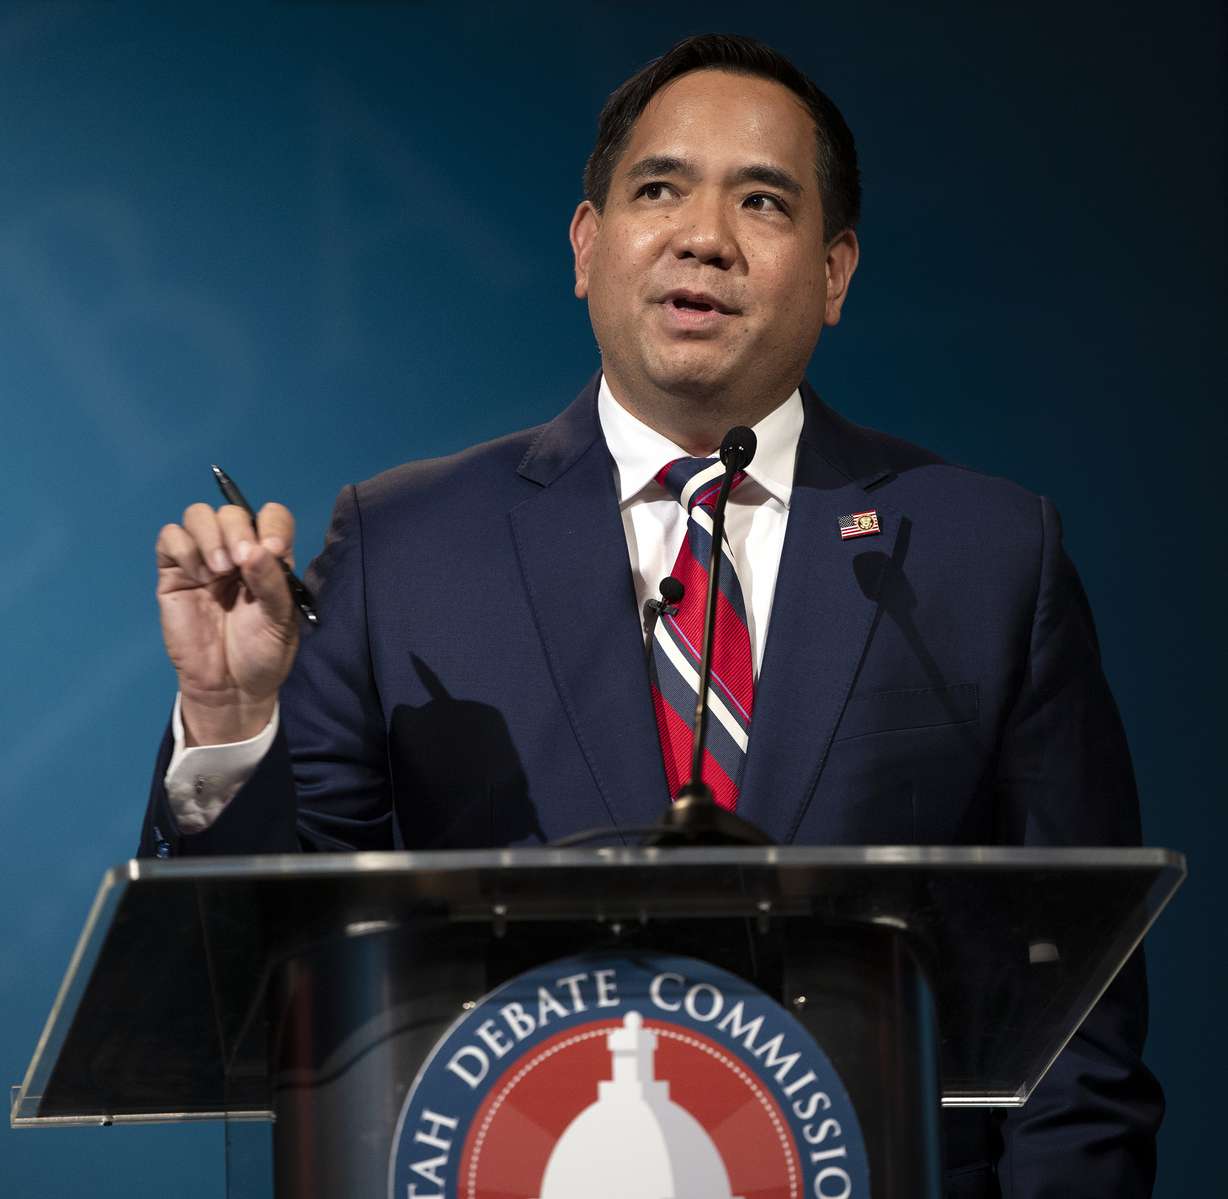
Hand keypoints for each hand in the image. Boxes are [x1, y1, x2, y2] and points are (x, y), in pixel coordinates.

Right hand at [156, 502, 299, 744]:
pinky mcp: (174, 573)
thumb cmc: (262, 652)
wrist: (230, 686)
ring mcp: (203, 560)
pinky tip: (198, 577)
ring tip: (218, 570)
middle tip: (240, 563)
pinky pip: (170, 538)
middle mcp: (236, 552)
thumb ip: (272, 582)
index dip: (271, 524)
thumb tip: (257, 548)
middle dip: (237, 530)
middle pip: (231, 512)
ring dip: (210, 535)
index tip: (273, 549)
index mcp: (269, 558)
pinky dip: (184, 548)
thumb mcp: (280, 620)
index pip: (271, 517)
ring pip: (198, 515)